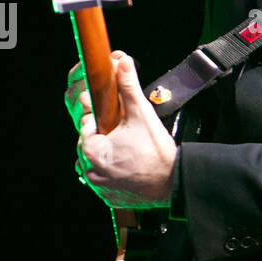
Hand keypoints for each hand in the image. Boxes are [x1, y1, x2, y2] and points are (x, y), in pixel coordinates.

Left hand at [71, 52, 176, 208]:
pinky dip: (113, 175)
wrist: (174, 183)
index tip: (119, 123)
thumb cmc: (156, 152)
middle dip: (105, 139)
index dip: (103, 121)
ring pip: (96, 164)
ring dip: (108, 157)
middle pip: (90, 145)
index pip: (87, 127)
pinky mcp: (110, 199)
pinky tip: (130, 168)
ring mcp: (99, 188)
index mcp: (92, 150)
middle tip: (127, 137)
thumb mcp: (141, 114)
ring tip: (130, 153)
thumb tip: (122, 62)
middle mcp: (90, 171)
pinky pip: (105, 182)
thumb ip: (128, 86)